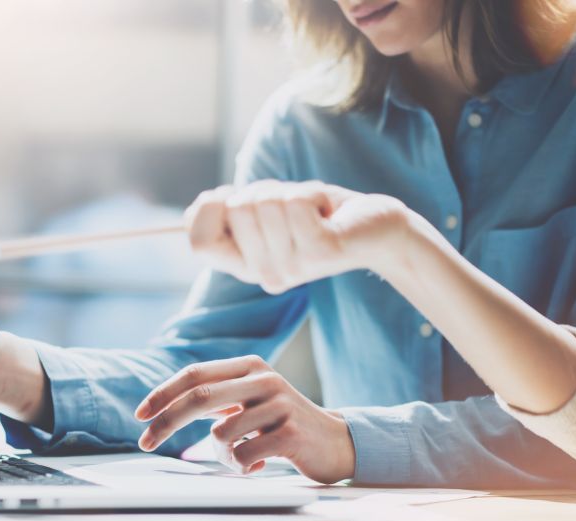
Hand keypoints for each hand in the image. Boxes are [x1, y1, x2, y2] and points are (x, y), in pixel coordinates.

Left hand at [135, 355, 355, 481]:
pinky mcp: (291, 433)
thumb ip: (214, 397)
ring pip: (221, 434)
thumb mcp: (248, 400)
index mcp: (249, 366)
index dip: (162, 394)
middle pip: (199, 397)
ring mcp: (280, 405)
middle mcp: (264, 379)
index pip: (194, 374)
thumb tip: (160, 408)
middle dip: (166, 423)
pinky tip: (260, 464)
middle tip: (146, 443)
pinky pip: (244, 455)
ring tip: (241, 458)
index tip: (139, 415)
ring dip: (221, 455)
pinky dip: (243, 466)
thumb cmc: (281, 424)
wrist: (335, 442)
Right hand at [185, 180, 432, 294]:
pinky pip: (295, 202)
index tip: (234, 197)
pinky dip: (313, 193)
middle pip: (234, 210)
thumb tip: (204, 203)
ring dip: (291, 191)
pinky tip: (327, 212)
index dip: (208, 209)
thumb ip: (234, 211)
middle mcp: (265, 275)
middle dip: (263, 190)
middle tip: (293, 208)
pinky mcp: (319, 251)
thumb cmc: (320, 214)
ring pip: (266, 202)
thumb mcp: (268, 213)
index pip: (199, 242)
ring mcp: (291, 267)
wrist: (377, 229)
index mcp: (246, 267)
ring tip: (313, 211)